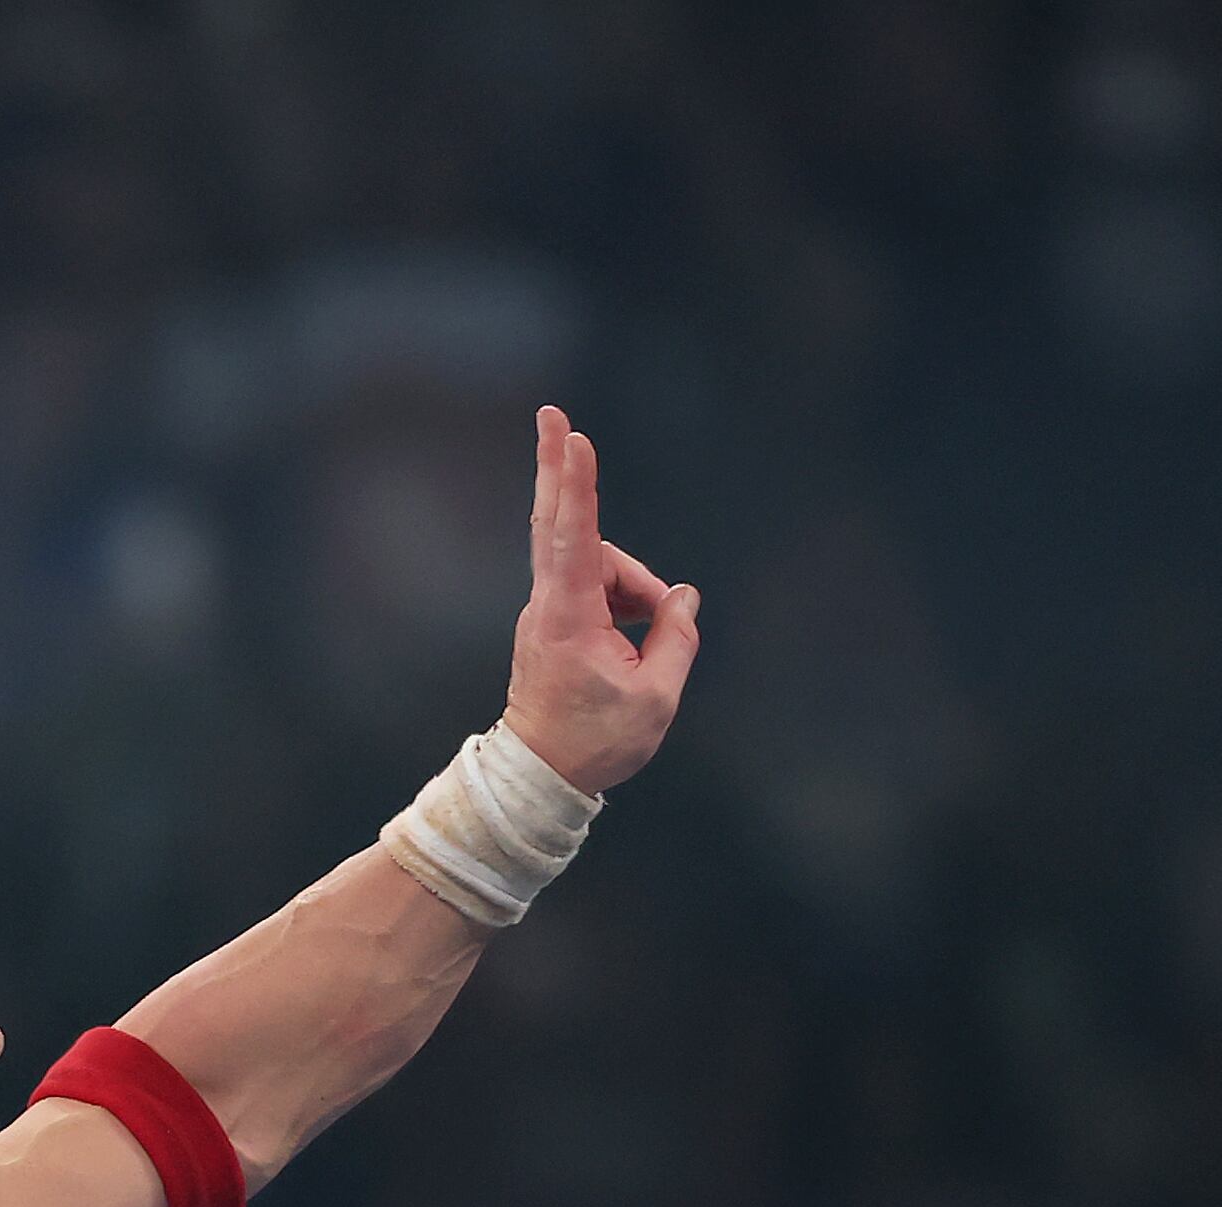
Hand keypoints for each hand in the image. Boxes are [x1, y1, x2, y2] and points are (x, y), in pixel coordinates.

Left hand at [503, 405, 699, 793]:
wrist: (540, 777)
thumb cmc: (594, 743)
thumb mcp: (654, 698)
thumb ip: (675, 639)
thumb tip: (681, 599)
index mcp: (569, 618)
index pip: (576, 537)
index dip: (579, 485)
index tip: (574, 440)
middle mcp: (550, 605)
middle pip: (558, 522)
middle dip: (559, 466)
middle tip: (551, 414)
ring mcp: (548, 611)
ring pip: (599, 565)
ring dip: (635, 587)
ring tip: (650, 635)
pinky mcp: (554, 621)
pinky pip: (596, 588)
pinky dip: (624, 600)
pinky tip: (637, 635)